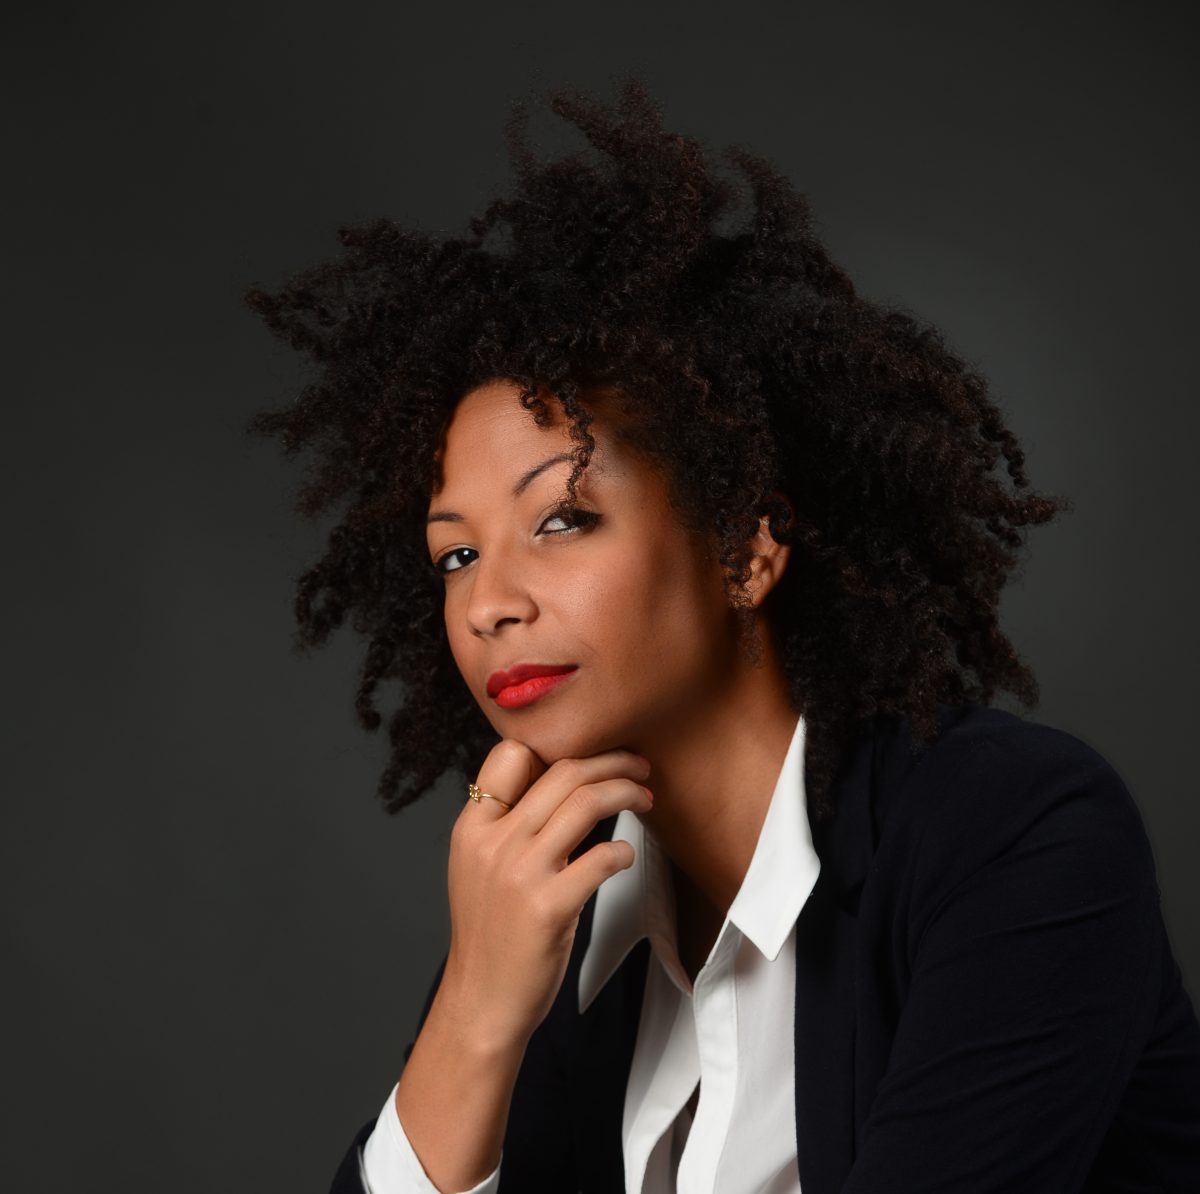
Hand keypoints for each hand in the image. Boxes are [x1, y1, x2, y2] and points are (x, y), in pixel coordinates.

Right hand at [436, 739, 653, 1051]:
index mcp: (473, 828)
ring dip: (626, 792)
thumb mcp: (480, 868)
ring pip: (585, 802)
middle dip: (610, 761)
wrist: (482, 1003)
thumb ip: (509, 827)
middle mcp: (493, 842)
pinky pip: (601, 858)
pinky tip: (626, 856)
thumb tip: (564, 787)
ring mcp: (520, 873)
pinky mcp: (548, 906)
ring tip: (646, 797)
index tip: (590, 759)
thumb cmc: (492, 936)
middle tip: (637, 766)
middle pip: (561, 772)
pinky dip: (623, 851)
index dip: (556, 750)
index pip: (510, 755)